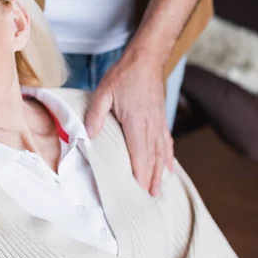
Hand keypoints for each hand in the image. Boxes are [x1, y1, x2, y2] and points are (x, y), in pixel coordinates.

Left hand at [84, 50, 173, 195]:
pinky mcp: (161, 118)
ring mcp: (159, 122)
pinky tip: (168, 168)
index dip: (140, 173)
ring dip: (160, 172)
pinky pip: (167, 142)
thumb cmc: (124, 75)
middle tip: (149, 198)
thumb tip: (89, 135)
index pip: (139, 153)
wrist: (146, 59)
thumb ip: (96, 115)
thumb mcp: (103, 92)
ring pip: (162, 153)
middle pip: (152, 158)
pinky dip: (168, 157)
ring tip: (158, 189)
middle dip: (151, 179)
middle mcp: (151, 125)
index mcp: (136, 122)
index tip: (139, 189)